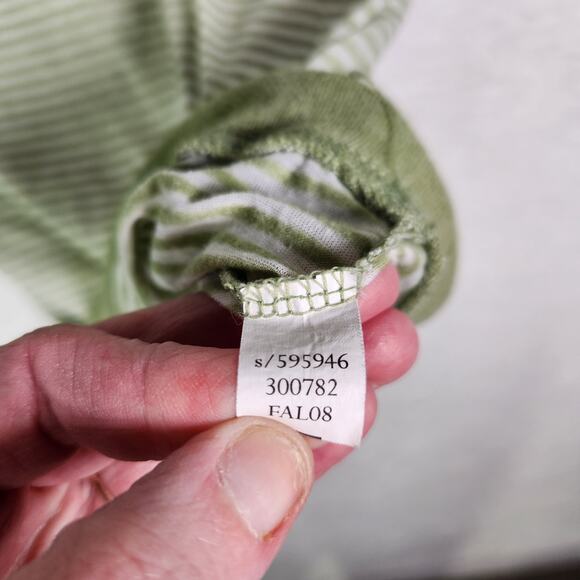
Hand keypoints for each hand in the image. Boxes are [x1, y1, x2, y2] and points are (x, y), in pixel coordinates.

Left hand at [0, 266, 416, 578]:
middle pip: (152, 380)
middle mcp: (26, 475)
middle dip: (263, 346)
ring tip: (374, 353)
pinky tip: (332, 424)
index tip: (268, 383)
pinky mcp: (149, 545)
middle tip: (355, 303)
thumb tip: (262, 459)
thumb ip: (138, 553)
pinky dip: (279, 461)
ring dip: (294, 394)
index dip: (173, 368)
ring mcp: (93, 512)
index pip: (61, 372)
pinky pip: (217, 489)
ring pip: (201, 430)